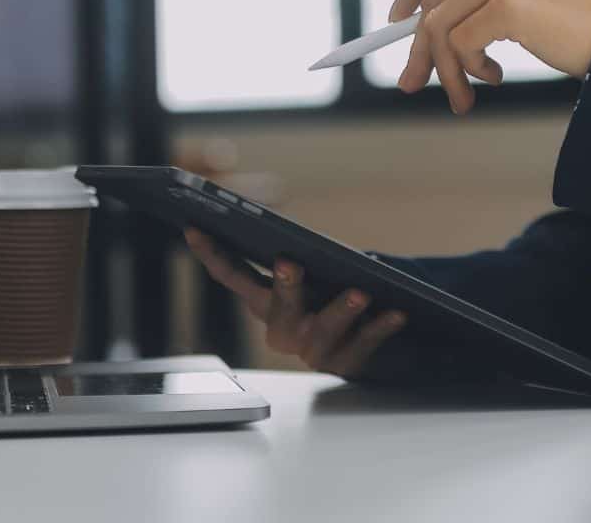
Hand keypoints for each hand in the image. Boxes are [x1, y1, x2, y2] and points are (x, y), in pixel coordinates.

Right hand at [184, 228, 407, 377]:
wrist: (367, 348)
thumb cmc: (331, 297)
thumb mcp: (309, 276)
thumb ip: (292, 260)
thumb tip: (289, 238)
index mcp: (264, 302)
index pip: (231, 275)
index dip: (210, 253)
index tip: (194, 227)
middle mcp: (281, 330)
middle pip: (277, 308)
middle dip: (284, 286)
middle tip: (290, 262)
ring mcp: (312, 351)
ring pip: (322, 332)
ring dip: (340, 310)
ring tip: (360, 292)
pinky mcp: (345, 364)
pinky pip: (362, 345)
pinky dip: (379, 328)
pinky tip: (396, 311)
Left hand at [388, 0, 590, 113]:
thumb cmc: (580, 23)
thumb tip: (412, 27)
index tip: (399, 20)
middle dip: (421, 48)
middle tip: (412, 83)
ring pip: (438, 26)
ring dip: (446, 69)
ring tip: (464, 97)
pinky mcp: (507, 2)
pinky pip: (459, 46)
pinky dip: (468, 71)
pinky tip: (496, 77)